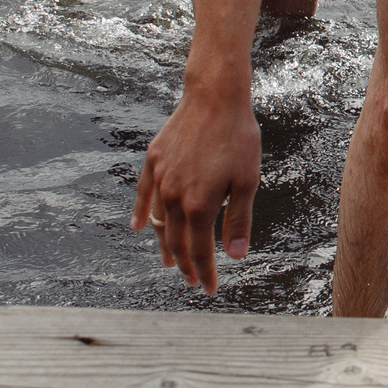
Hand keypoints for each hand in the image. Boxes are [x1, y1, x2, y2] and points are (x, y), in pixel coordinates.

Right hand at [129, 88, 260, 291]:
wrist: (215, 98)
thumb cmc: (238, 139)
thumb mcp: (247, 182)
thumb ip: (238, 221)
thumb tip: (235, 256)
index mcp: (199, 205)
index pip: (199, 251)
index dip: (205, 273)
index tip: (209, 288)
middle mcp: (174, 196)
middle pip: (176, 241)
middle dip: (185, 265)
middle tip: (192, 280)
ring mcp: (161, 178)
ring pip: (159, 222)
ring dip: (164, 244)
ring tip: (169, 260)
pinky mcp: (153, 161)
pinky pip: (143, 194)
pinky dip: (141, 213)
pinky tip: (139, 227)